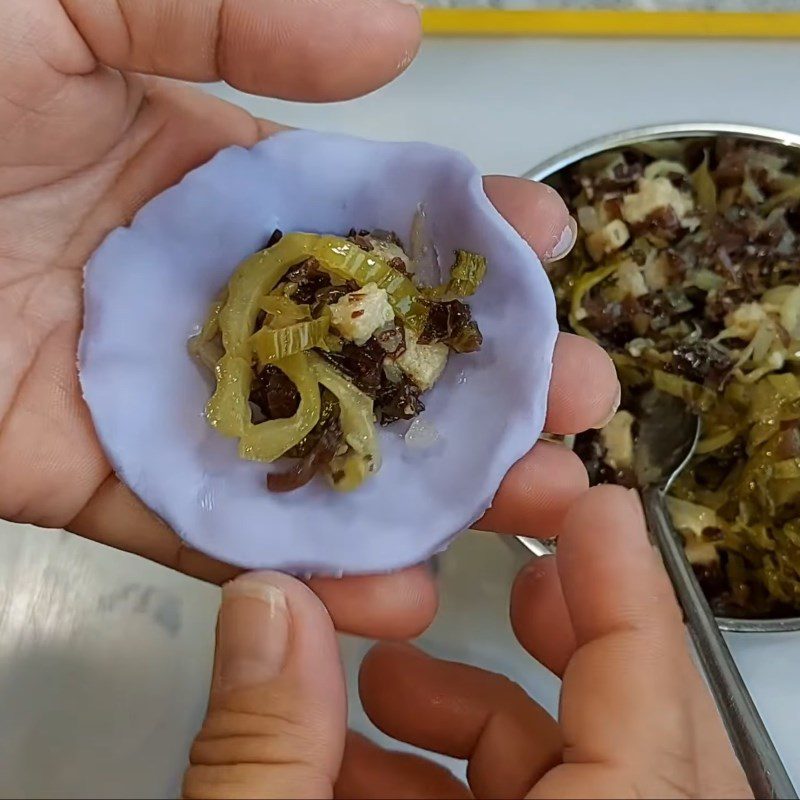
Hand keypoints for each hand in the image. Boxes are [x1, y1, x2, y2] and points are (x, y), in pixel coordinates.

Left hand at [1, 0, 617, 638]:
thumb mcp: (68, 10)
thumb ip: (225, 14)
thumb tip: (393, 35)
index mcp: (213, 184)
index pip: (372, 219)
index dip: (467, 238)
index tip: (543, 255)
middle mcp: (206, 296)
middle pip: (369, 350)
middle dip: (481, 381)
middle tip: (573, 406)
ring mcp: (158, 395)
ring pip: (314, 456)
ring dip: (424, 489)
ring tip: (523, 504)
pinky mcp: (95, 480)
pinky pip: (213, 533)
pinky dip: (300, 564)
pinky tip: (391, 586)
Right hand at [185, 487, 749, 798]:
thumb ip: (265, 749)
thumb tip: (266, 601)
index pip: (649, 729)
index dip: (628, 604)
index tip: (597, 511)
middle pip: (646, 753)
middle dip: (580, 642)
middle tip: (514, 573)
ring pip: (580, 790)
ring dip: (489, 721)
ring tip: (386, 683)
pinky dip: (455, 790)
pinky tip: (362, 774)